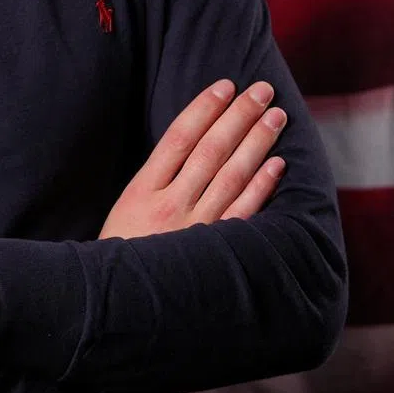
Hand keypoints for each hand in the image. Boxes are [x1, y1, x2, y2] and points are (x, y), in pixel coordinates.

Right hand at [98, 79, 286, 239]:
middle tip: (262, 90)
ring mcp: (195, 229)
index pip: (178, 137)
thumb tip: (193, 141)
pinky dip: (262, 187)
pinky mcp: (216, 253)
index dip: (204, 108)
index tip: (226, 85)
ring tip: (275, 117)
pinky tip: (277, 165)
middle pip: (210, 150)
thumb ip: (156, 178)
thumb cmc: (122, 251)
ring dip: (257, 143)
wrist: (117, 307)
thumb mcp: (125, 207)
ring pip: (232, 176)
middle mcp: (170, 205)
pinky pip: (244, 214)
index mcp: (142, 190)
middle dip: (239, 116)